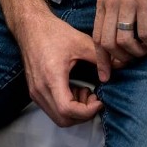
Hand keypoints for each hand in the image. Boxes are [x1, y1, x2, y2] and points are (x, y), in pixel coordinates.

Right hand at [15, 13, 109, 127]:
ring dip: (75, 111)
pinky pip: (52, 109)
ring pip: (57, 117)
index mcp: (51, 77)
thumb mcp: (81, 42)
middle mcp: (40, 89)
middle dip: (83, 114)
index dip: (87, 111)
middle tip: (95, 98)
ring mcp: (35, 92)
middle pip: (63, 119)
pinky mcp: (35, 91)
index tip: (99, 101)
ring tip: (86, 91)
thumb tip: (116, 69)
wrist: (30, 26)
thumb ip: (100, 58)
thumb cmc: (52, 32)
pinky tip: (76, 89)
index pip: (68, 110)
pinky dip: (67, 107)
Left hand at [93, 0, 146, 67]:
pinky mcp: (145, 2)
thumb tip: (114, 21)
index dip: (101, 58)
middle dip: (118, 60)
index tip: (107, 72)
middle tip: (131, 65)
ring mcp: (127, 3)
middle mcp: (111, 3)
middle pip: (107, 43)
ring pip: (124, 41)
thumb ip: (113, 0)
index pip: (96, 36)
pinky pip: (144, 33)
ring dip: (136, 53)